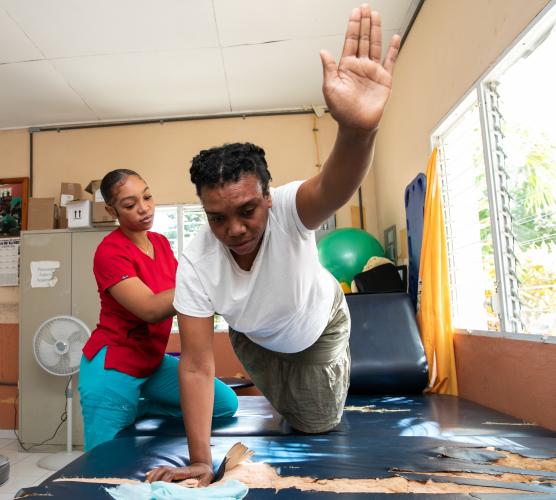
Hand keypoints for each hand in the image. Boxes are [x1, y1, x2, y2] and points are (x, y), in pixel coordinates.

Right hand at [145, 462, 213, 486]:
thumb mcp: (206, 478)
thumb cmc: (205, 474)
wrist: (204, 466)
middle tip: (150, 487)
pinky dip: (154, 472)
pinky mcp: (173, 472)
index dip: (165, 479)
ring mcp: (174, 470)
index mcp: (185, 472)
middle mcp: (178, 470)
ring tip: (146, 483)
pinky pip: (161, 470)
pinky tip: (148, 475)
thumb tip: (199, 490)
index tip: (161, 486)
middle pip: (164, 470)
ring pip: (161, 469)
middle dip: (156, 477)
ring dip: (153, 475)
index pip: (172, 473)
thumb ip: (202, 485)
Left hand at [320, 4, 399, 131]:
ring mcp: (373, 71)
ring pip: (375, 46)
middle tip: (365, 8)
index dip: (353, 27)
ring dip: (376, 30)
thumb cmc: (342, 111)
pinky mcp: (384, 79)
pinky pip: (390, 61)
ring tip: (376, 15)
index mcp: (346, 67)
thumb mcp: (330, 88)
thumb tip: (323, 52)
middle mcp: (360, 66)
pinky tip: (394, 37)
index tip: (355, 13)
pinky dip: (393, 49)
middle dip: (364, 23)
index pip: (350, 41)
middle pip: (363, 39)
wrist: (356, 125)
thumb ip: (329, 69)